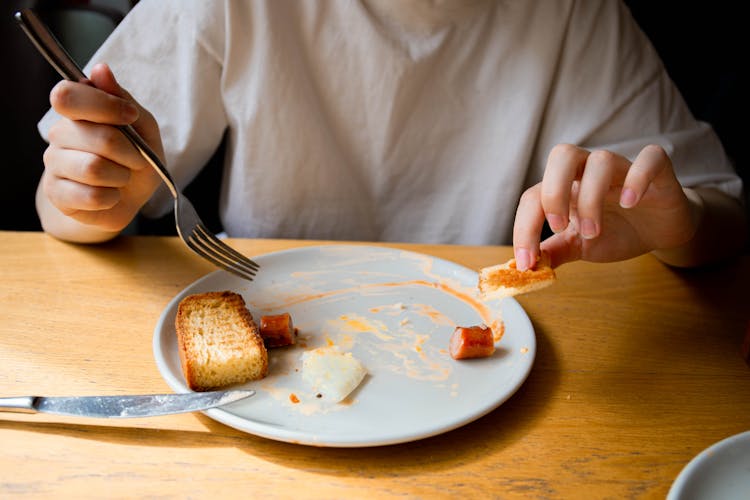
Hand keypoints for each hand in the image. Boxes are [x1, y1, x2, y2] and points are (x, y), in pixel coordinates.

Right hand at [38, 63, 162, 239]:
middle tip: (137, 160)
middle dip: (130, 152)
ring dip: (121, 177)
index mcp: (77, 111)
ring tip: (121, 178)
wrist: (126, 200)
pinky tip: (110, 195)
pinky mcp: (56, 194)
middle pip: (97, 136)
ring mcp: (54, 164)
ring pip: (93, 168)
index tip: (131, 117)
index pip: (68, 95)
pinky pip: (91, 196)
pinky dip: (112, 198)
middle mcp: (59, 134)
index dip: (104, 105)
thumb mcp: (143, 129)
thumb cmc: (134, 160)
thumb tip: (100, 69)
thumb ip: (124, 100)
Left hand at [512, 143, 700, 269]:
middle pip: (562, 156)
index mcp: (565, 187)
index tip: (526, 262)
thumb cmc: (616, 232)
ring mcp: (623, 168)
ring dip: (591, 197)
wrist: (660, 231)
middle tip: (558, 228)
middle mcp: (589, 171)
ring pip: (601, 160)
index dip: (524, 228)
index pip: (534, 196)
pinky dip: (638, 178)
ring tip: (593, 232)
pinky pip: (650, 158)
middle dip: (553, 194)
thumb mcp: (579, 247)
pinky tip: (630, 202)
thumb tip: (525, 269)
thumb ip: (553, 253)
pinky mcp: (657, 171)